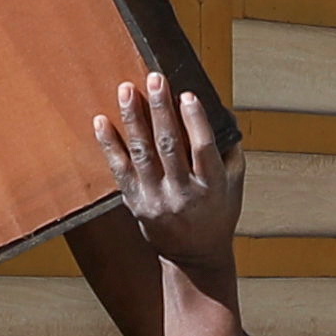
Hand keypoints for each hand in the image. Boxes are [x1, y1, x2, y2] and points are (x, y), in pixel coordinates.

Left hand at [93, 72, 245, 277]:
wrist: (194, 257)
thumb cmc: (217, 213)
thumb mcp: (234, 184)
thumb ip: (229, 149)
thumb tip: (221, 111)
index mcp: (212, 187)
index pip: (203, 148)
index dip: (195, 121)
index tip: (186, 94)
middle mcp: (182, 194)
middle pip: (169, 146)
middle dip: (160, 110)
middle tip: (153, 78)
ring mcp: (156, 199)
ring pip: (141, 154)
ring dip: (132, 119)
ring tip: (126, 90)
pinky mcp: (135, 203)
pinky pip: (119, 170)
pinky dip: (109, 144)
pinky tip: (101, 121)